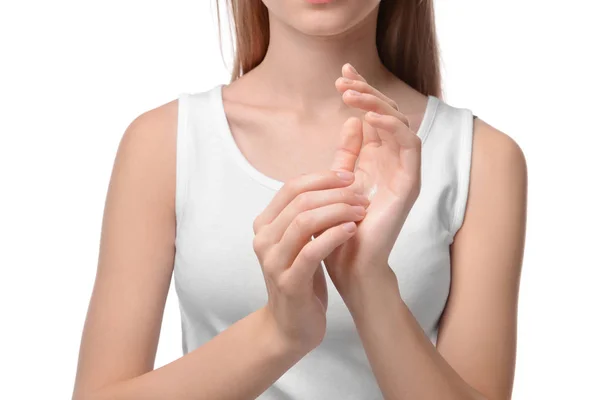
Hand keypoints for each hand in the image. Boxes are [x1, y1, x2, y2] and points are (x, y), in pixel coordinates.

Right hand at [252, 169, 369, 351]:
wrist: (291, 326)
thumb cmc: (300, 279)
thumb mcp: (299, 242)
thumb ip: (305, 214)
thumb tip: (330, 182)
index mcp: (264, 224)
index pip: (291, 187)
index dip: (322, 177)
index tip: (349, 176)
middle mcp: (263, 239)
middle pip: (300, 201)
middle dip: (336, 194)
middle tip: (362, 196)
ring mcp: (273, 261)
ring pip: (305, 222)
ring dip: (338, 212)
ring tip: (361, 211)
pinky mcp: (288, 282)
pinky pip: (312, 251)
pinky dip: (335, 236)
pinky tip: (352, 230)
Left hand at [322, 63, 422, 296]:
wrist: (348, 262)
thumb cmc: (339, 225)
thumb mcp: (338, 180)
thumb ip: (347, 153)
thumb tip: (351, 120)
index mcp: (377, 159)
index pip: (374, 116)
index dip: (361, 92)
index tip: (340, 74)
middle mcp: (393, 162)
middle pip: (388, 114)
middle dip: (367, 92)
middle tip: (343, 79)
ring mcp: (404, 172)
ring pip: (401, 124)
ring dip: (377, 104)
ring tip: (351, 93)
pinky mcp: (410, 184)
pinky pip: (409, 146)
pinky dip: (392, 127)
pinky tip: (368, 116)